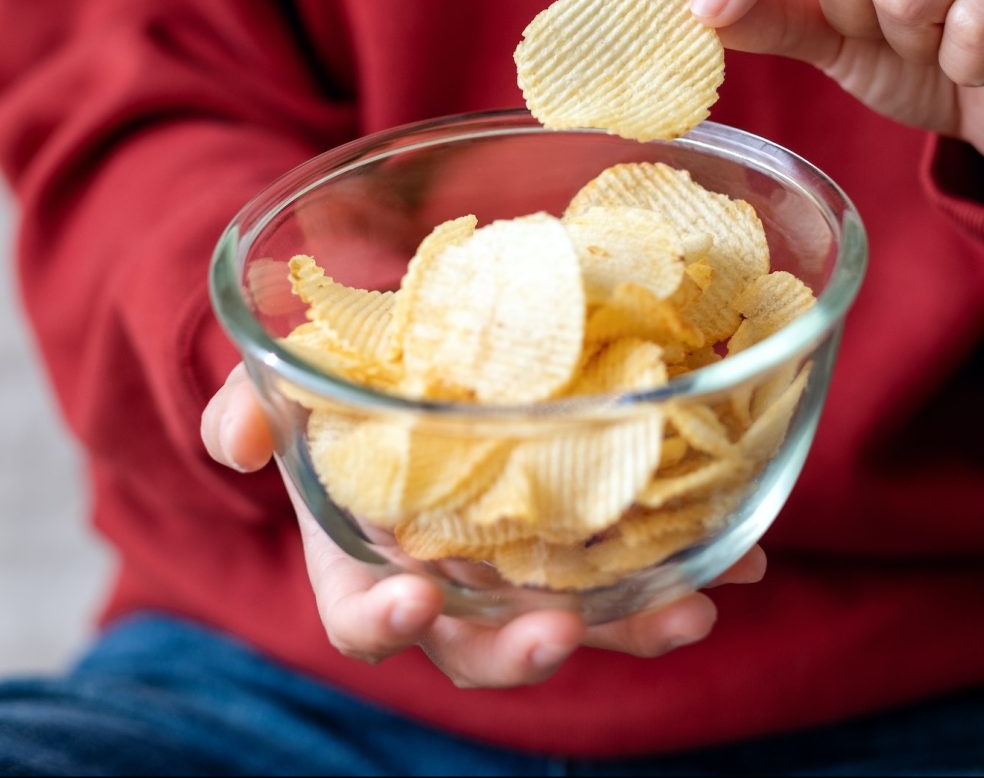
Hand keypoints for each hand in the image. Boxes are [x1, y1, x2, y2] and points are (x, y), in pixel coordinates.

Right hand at [201, 364, 766, 686]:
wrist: (435, 343)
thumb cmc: (358, 366)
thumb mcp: (305, 369)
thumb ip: (259, 396)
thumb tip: (233, 439)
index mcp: (368, 549)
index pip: (361, 613)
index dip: (384, 623)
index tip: (417, 601)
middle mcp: (450, 572)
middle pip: (476, 644)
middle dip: (519, 648)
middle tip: (566, 629)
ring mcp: (522, 558)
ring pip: (574, 615)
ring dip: (631, 623)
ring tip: (692, 606)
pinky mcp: (586, 528)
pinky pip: (634, 562)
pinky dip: (687, 560)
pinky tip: (742, 551)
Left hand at [692, 0, 983, 188]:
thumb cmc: (924, 46)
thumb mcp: (836, 29)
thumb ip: (773, 13)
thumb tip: (695, 10)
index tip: (706, 11)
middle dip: (849, 12)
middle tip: (888, 29)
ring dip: (910, 43)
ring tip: (943, 38)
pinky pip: (971, 26)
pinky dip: (965, 64)